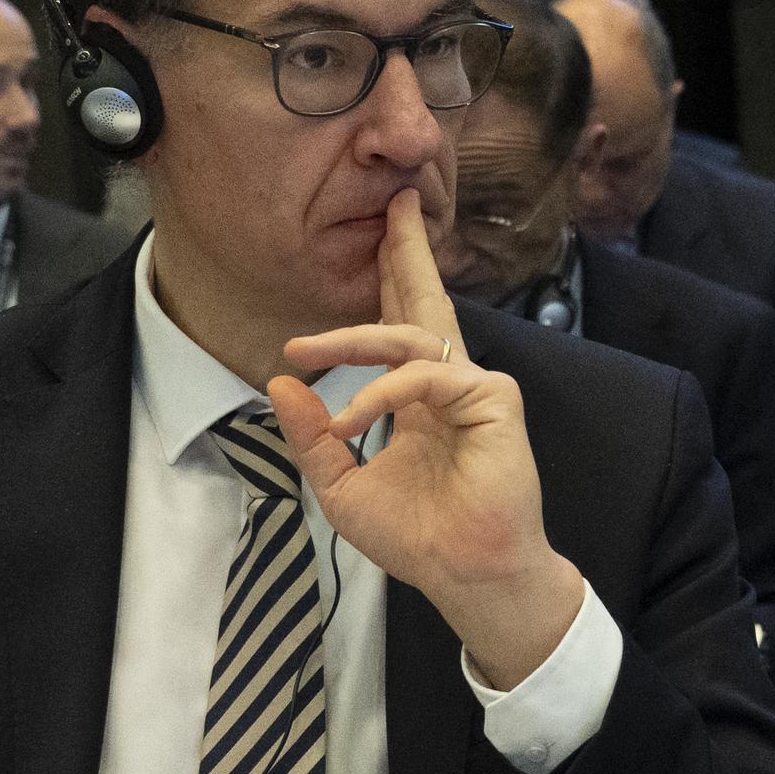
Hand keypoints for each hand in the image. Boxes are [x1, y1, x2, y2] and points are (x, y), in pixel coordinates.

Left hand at [274, 196, 586, 688]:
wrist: (465, 574)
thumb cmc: (418, 537)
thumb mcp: (340, 486)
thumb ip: (311, 437)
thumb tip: (281, 381)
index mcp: (419, 398)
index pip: (399, 327)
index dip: (387, 280)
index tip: (373, 237)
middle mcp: (449, 383)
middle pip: (424, 301)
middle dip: (406, 250)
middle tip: (396, 199)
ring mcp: (474, 387)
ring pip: (409, 336)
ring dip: (350, 336)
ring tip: (303, 346)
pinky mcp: (493, 399)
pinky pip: (425, 376)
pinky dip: (379, 393)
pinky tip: (350, 421)